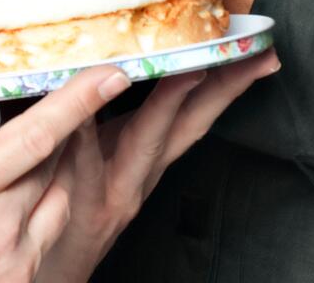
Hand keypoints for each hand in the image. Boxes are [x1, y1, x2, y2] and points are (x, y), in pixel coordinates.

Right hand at [0, 66, 131, 282]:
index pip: (36, 136)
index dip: (77, 101)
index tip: (110, 73)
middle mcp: (3, 224)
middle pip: (54, 162)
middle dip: (61, 131)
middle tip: (66, 101)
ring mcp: (18, 259)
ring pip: (59, 199)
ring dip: (54, 173)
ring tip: (37, 158)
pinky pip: (49, 237)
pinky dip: (45, 213)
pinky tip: (21, 212)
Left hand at [36, 54, 281, 281]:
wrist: (55, 270)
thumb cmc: (73, 205)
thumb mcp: (107, 159)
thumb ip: (119, 123)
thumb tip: (122, 63)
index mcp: (150, 157)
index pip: (197, 113)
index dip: (229, 83)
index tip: (258, 53)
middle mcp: (142, 172)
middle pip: (190, 123)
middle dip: (224, 85)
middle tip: (251, 54)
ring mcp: (115, 187)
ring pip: (148, 138)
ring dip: (171, 101)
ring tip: (191, 67)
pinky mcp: (81, 201)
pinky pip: (85, 161)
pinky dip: (88, 132)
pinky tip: (88, 103)